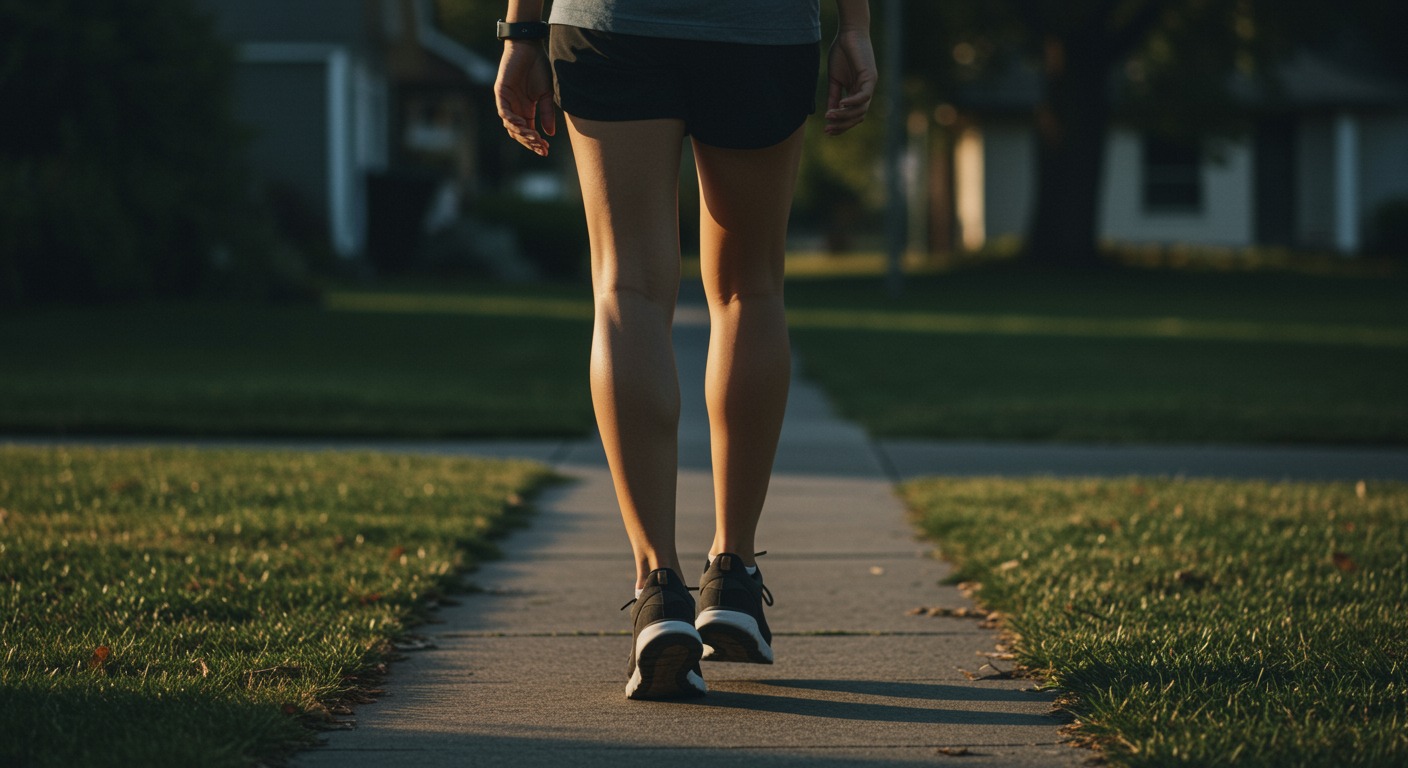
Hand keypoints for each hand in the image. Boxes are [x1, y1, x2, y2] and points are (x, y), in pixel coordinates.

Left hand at [494, 41, 555, 155]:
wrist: (529, 48)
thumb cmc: (539, 68)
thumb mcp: (546, 94)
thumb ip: (547, 113)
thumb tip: (550, 133)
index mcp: (526, 110)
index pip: (529, 132)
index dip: (536, 143)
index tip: (546, 151)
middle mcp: (515, 108)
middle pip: (519, 133)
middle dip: (530, 142)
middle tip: (541, 148)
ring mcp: (506, 102)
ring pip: (510, 125)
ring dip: (522, 133)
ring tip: (535, 137)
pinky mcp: (500, 93)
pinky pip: (504, 111)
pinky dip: (512, 120)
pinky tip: (523, 124)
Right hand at [824, 29, 876, 135]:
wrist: (848, 33)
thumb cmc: (842, 53)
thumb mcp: (835, 79)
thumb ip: (834, 96)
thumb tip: (830, 113)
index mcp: (857, 93)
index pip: (852, 116)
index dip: (840, 125)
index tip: (826, 130)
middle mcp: (865, 91)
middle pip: (857, 117)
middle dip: (842, 125)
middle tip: (827, 128)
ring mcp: (869, 85)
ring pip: (861, 110)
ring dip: (845, 116)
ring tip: (830, 115)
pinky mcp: (870, 77)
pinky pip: (864, 96)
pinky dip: (853, 102)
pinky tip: (841, 104)